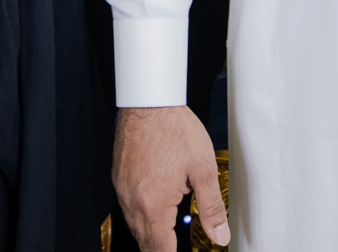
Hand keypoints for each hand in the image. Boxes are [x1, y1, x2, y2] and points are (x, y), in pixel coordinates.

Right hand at [113, 106, 226, 249]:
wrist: (149, 100)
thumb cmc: (174, 128)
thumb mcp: (203, 169)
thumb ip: (212, 208)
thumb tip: (219, 236)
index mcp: (153, 204)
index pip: (160, 250)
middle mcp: (132, 200)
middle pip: (145, 242)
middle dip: (161, 249)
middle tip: (176, 245)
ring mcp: (122, 189)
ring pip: (135, 226)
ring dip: (152, 234)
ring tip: (169, 234)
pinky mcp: (118, 177)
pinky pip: (127, 208)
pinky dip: (142, 216)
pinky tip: (156, 208)